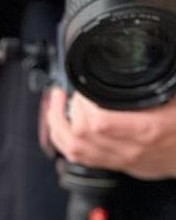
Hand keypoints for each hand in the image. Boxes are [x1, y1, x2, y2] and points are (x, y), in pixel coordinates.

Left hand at [45, 87, 175, 179]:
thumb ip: (167, 78)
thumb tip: (163, 53)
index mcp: (149, 130)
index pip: (100, 122)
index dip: (84, 104)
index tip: (83, 86)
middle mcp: (131, 150)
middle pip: (81, 136)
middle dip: (65, 110)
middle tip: (65, 92)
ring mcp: (122, 160)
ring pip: (74, 151)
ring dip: (57, 126)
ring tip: (54, 106)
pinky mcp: (118, 166)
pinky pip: (81, 158)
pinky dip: (65, 142)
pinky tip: (61, 127)